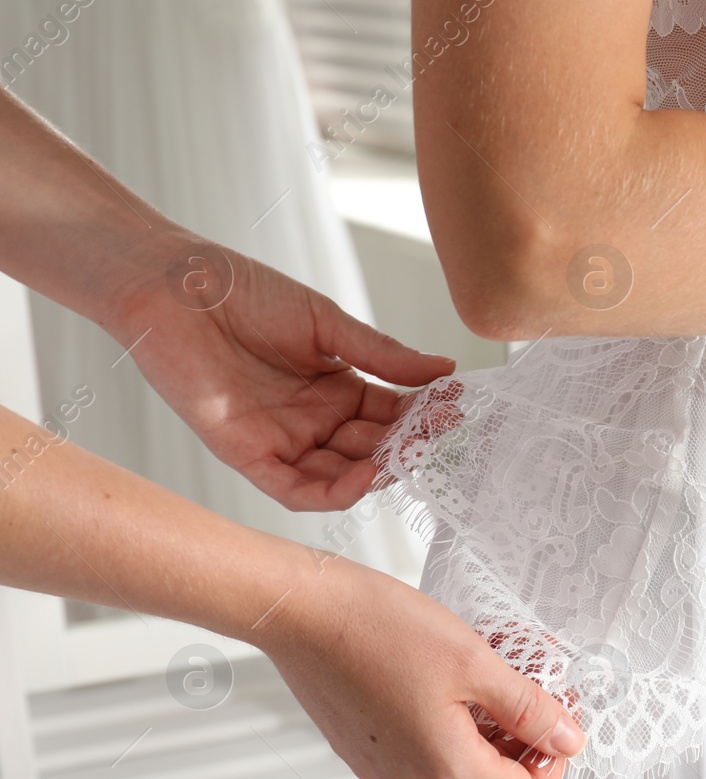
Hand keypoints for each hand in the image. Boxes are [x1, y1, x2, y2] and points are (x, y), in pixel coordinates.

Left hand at [109, 232, 453, 510]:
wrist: (178, 287)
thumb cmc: (243, 292)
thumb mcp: (325, 322)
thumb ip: (382, 354)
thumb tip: (444, 369)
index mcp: (336, 387)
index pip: (391, 414)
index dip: (422, 415)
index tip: (454, 406)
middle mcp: (314, 420)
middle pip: (372, 449)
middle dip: (407, 446)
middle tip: (437, 436)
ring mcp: (283, 439)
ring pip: (341, 475)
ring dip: (376, 472)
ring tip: (404, 455)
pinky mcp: (248, 454)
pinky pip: (296, 489)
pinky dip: (333, 492)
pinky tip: (364, 477)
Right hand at [262, 553, 586, 778]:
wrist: (302, 610)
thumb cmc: (377, 629)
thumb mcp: (476, 662)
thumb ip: (529, 709)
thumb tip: (568, 739)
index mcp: (443, 768)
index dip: (555, 759)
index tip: (560, 716)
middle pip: (492, 773)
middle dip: (521, 725)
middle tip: (532, 671)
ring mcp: (382, 764)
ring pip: (459, 751)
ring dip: (486, 712)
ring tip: (491, 658)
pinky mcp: (364, 744)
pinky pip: (424, 738)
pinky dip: (450, 709)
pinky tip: (450, 665)